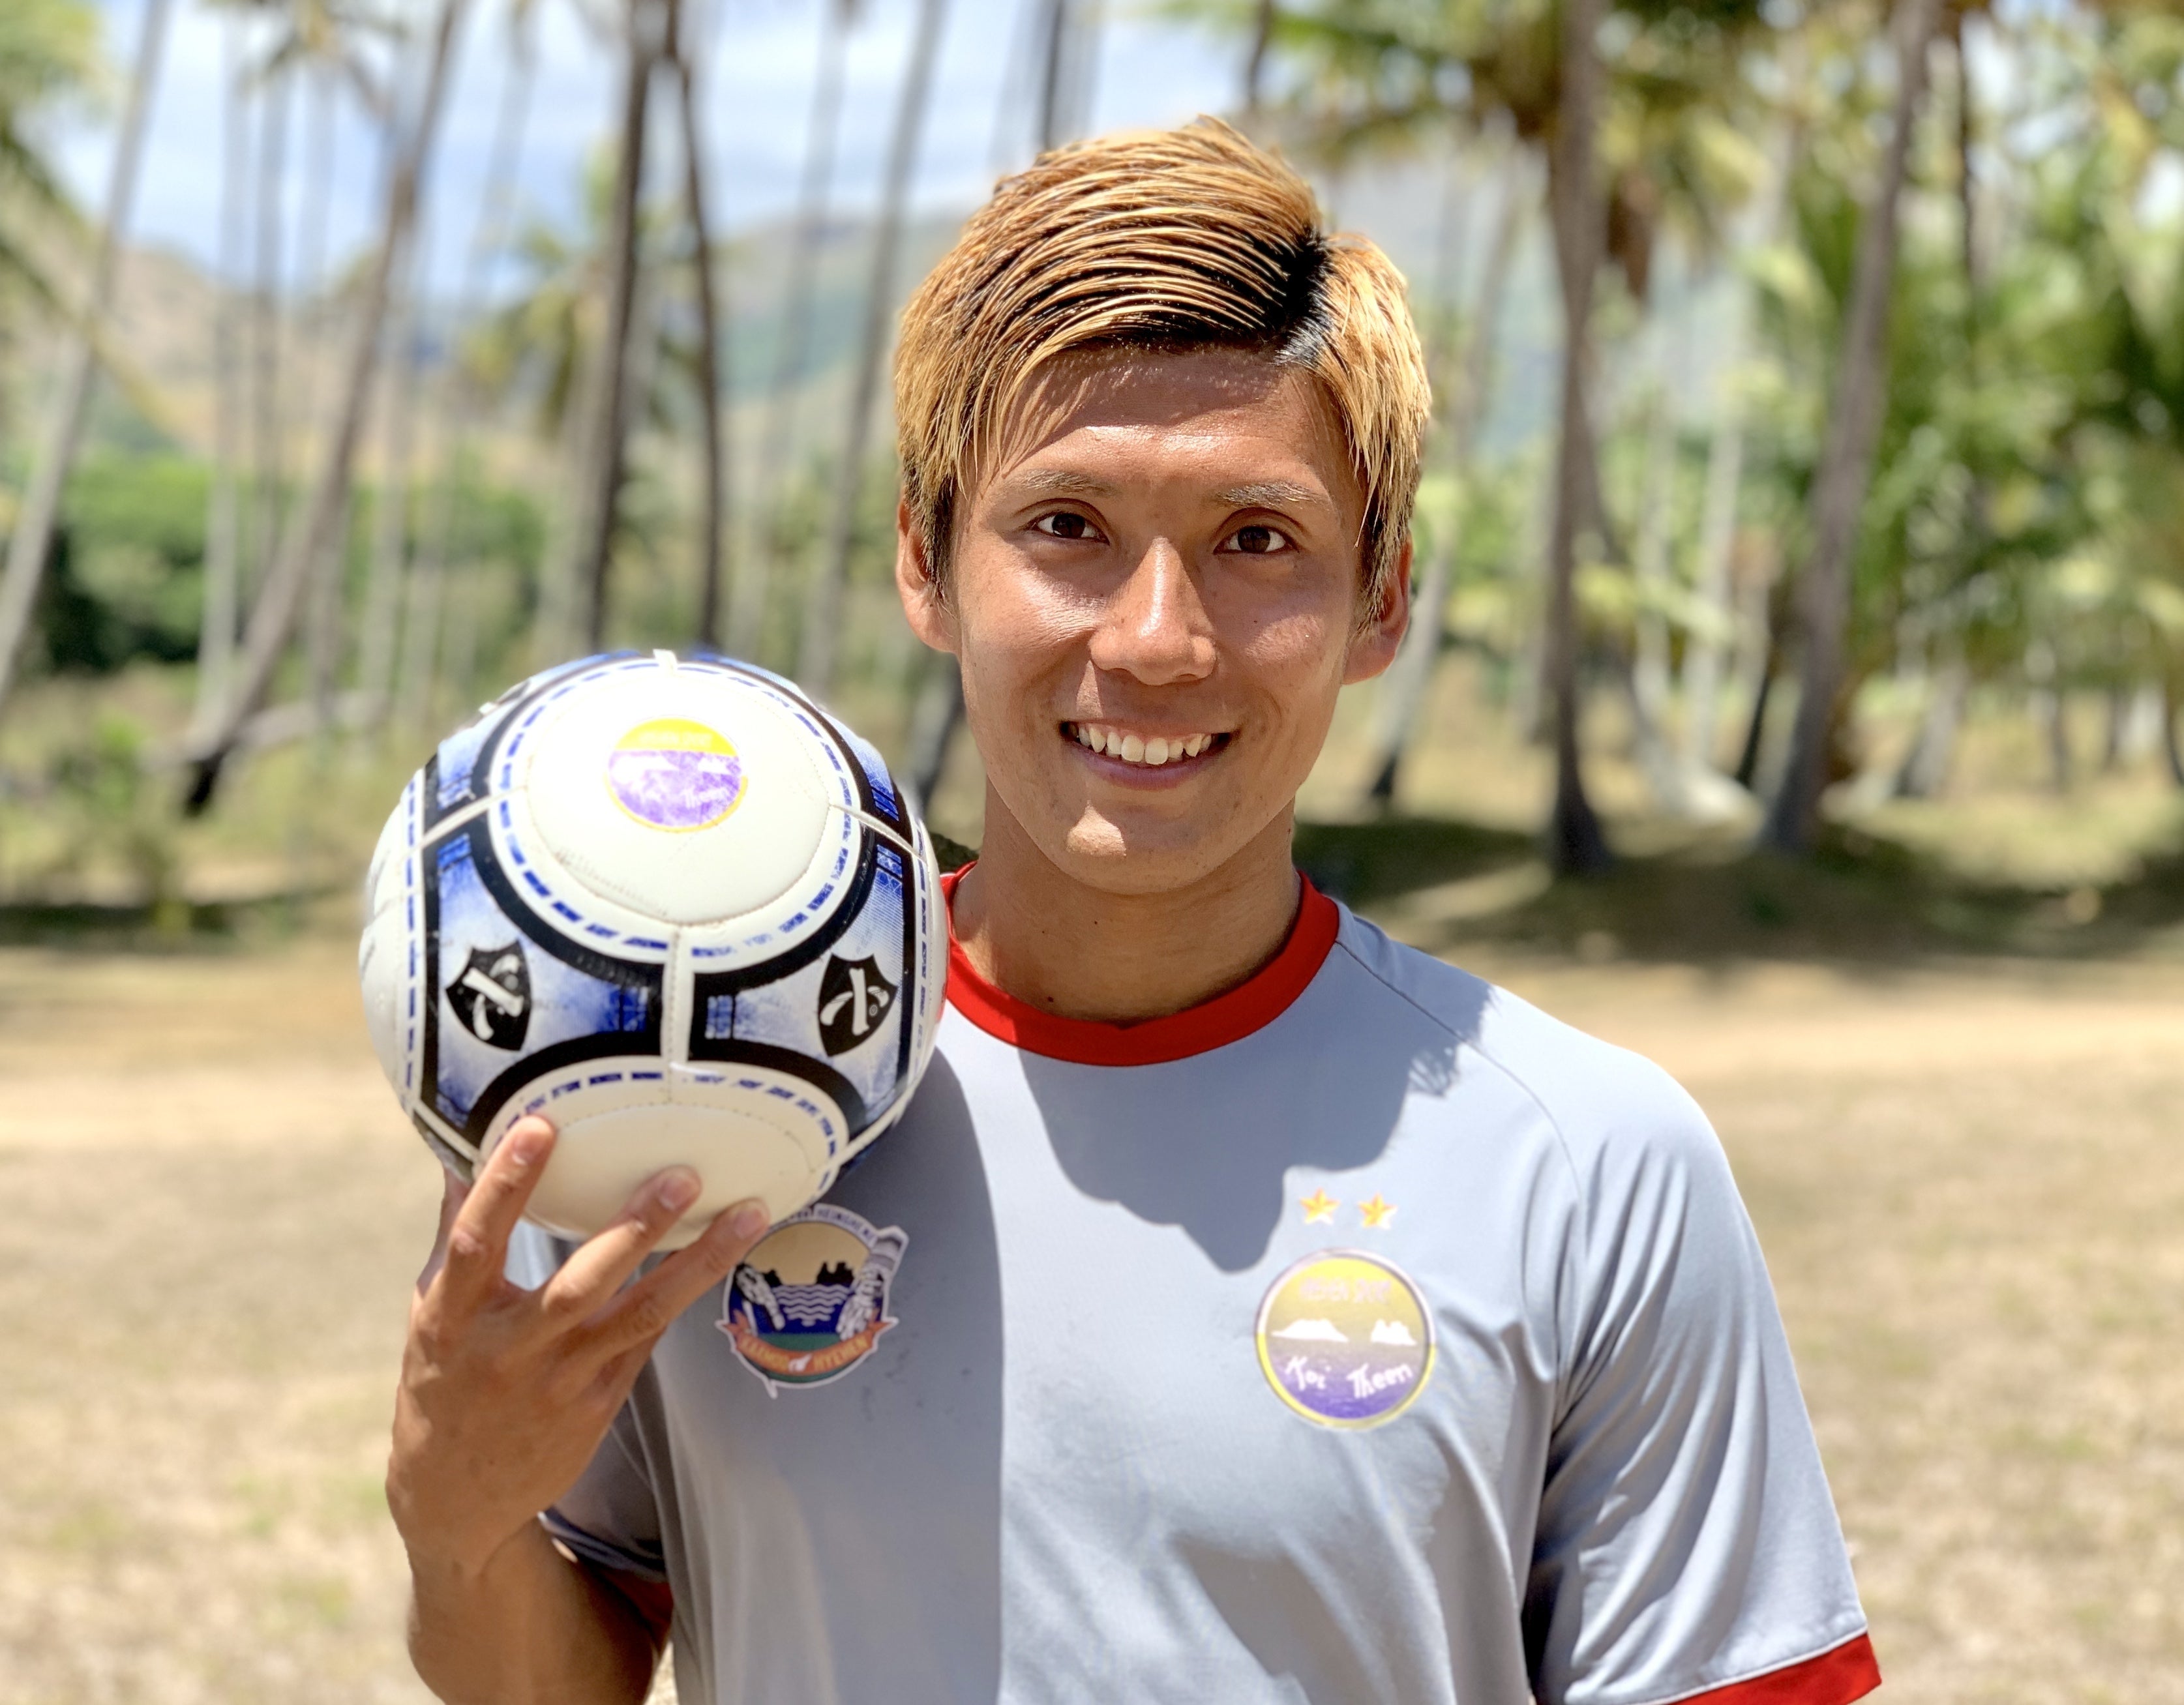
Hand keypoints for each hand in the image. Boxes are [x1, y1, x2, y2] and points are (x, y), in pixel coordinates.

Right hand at [387, 1117, 767, 1581]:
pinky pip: (648, 1340)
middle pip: (579, 1286)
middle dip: (634, 1229)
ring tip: (749, 1214)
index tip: (542, 1125)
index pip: (478, 1241)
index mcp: (453, 1317)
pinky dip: (683, 1295)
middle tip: (684, 1174)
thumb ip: (452, 1233)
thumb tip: (457, 1150)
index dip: (506, 1184)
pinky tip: (728, 1252)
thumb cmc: (442, 1382)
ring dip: (698, 1265)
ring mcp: (559, 1381)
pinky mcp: (598, 1405)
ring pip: (638, 1317)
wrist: (455, 1497)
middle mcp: (509, 1349)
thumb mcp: (429, 1311)